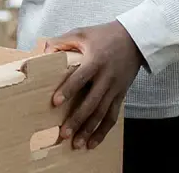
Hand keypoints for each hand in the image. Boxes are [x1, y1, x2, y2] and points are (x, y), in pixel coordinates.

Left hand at [42, 21, 143, 149]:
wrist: (135, 39)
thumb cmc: (103, 35)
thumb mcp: (81, 33)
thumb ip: (61, 42)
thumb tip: (43, 52)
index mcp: (95, 61)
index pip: (80, 78)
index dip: (68, 90)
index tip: (56, 102)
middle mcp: (106, 77)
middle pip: (92, 102)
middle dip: (77, 119)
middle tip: (64, 133)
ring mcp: (115, 88)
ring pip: (102, 114)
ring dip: (90, 130)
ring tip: (77, 144)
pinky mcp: (120, 95)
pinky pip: (112, 116)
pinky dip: (103, 131)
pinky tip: (93, 142)